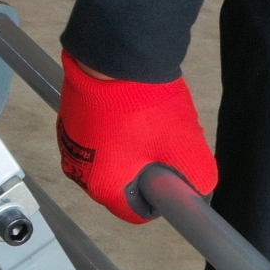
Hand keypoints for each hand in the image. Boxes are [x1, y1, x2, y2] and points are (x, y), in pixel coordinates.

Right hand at [56, 50, 218, 222]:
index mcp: (103, 186)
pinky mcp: (67, 122)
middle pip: (121, 184)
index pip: (137, 212)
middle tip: (163, 142)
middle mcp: (78, 172)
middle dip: (144, 169)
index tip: (173, 176)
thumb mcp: (183, 145)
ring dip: (127, 149)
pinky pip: (94, 139)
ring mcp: (69, 145)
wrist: (114, 58)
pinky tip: (126, 110)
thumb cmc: (143, 105)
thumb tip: (202, 190)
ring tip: (144, 122)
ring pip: (108, 160)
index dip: (161, 197)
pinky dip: (111, 132)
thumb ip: (198, 177)